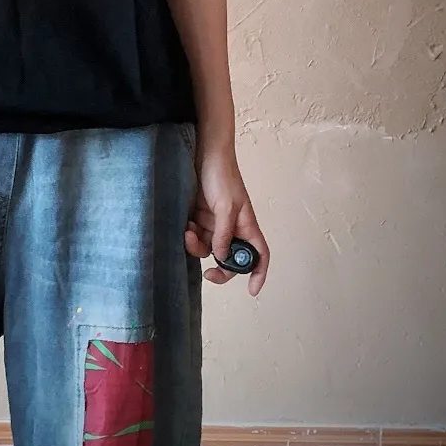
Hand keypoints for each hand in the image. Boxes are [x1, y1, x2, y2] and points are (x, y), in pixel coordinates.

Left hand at [184, 140, 269, 296]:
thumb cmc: (221, 176)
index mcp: (246, 226)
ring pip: (208, 250)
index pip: (259, 254)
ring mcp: (214, 225)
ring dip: (198, 246)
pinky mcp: (198, 219)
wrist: (202, 154)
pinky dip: (190, 237)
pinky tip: (186, 226)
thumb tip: (221, 258)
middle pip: (230, 258)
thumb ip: (224, 233)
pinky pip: (195, 238)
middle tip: (207, 274)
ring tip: (189, 232)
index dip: (258, 273)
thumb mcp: (226, 206)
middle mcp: (232, 228)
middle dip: (220, 268)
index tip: (253, 291)